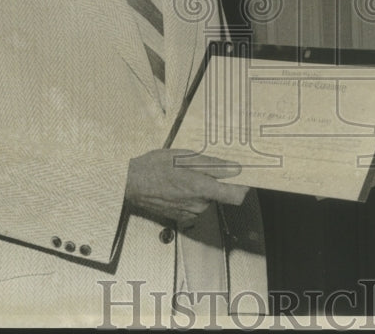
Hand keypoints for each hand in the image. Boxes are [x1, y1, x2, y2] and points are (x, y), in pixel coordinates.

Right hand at [125, 148, 247, 228]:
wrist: (130, 183)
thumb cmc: (156, 166)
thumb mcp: (184, 157)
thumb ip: (213, 164)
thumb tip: (235, 168)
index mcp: (201, 189)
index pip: (236, 196)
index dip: (243, 186)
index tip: (243, 176)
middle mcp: (198, 205)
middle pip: (221, 195)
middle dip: (216, 181)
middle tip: (203, 166)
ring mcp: (190, 214)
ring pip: (208, 199)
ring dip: (203, 187)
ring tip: (186, 174)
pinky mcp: (182, 218)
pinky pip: (196, 206)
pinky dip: (193, 195)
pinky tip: (179, 185)